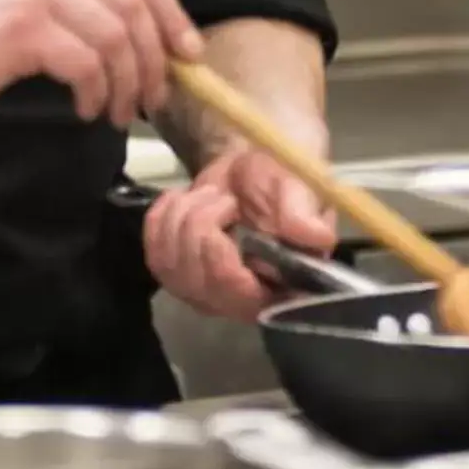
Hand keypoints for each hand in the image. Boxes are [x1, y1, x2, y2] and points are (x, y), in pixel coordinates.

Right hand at [0, 0, 197, 126]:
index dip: (172, 13)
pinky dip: (95, 93)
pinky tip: (86, 108)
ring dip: (126, 83)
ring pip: (115, 38)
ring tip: (116, 110)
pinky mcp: (24, 24)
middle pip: (134, 5)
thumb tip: (165, 37)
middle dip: (154, 59)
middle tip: (152, 96)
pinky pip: (86, 65)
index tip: (187, 53)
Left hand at [143, 141, 340, 320]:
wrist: (252, 168)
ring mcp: (206, 292)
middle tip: (224, 195)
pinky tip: (182, 199)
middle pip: (196, 281)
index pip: (239, 296)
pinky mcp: (178, 274)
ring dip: (182, 217)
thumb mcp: (299, 187)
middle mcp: (242, 300)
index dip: (221, 260)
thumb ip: (303, 214)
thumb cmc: (283, 179)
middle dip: (201, 224)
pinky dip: (160, 219)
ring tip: (210, 195)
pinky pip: (153, 254)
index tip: (226, 208)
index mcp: (282, 286)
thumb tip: (316, 238)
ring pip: (169, 266)